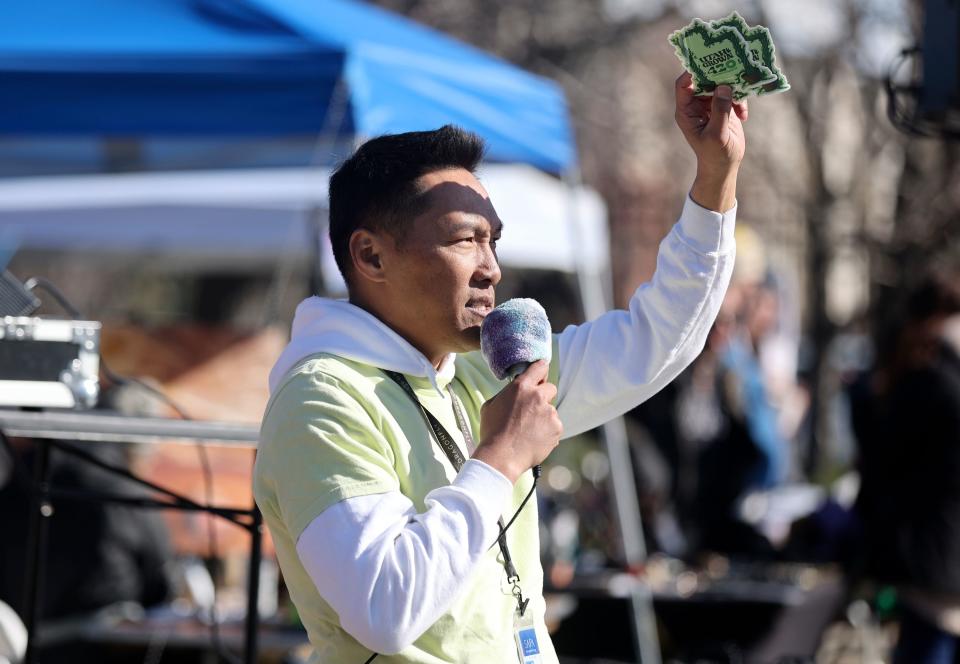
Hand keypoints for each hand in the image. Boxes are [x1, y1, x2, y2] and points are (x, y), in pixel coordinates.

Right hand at [473, 360, 562, 482]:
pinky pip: (555, 426)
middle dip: (543, 396)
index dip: (541, 369)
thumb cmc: (492, 432)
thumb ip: (506, 394)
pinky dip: (548, 432)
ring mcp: (550, 413)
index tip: (541, 373)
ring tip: (529, 431)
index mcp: (521, 387)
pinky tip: (534, 439)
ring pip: (551, 410)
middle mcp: (538, 396)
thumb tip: (513, 391)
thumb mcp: (490, 405)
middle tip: (532, 410)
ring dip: (544, 417)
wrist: (501, 457)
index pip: (539, 367)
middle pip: (550, 388)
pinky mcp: (557, 428)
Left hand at [675, 72, 747, 210]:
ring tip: (742, 100)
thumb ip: (720, 110)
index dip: (693, 71)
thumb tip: (723, 86)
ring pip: (720, 84)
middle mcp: (696, 105)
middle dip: (719, 74)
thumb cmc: (715, 154)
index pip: (683, 84)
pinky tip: (744, 116)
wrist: (724, 166)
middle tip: (735, 68)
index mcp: (686, 111)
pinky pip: (732, 93)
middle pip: (704, 79)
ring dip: (734, 88)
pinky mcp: (724, 107)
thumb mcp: (717, 134)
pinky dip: (740, 101)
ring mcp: (710, 105)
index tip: (710, 63)